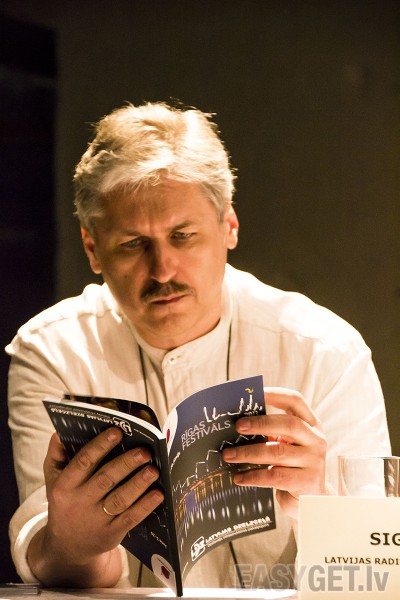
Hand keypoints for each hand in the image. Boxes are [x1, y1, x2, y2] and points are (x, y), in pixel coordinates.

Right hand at [28, 428, 163, 585]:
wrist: (66, 547)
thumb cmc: (65, 502)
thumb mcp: (53, 480)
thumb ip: (56, 455)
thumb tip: (60, 433)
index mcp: (65, 485)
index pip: (83, 461)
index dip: (100, 445)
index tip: (117, 432)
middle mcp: (80, 502)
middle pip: (105, 479)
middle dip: (126, 463)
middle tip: (144, 451)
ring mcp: (96, 520)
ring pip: (120, 499)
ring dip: (138, 484)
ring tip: (154, 470)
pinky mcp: (110, 534)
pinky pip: (130, 519)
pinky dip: (145, 506)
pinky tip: (158, 494)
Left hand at [222, 387, 327, 519]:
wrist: (313, 499)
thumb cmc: (292, 465)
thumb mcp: (287, 444)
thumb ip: (272, 432)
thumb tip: (238, 423)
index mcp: (311, 424)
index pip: (296, 401)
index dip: (276, 394)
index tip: (255, 394)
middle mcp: (316, 439)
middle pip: (289, 424)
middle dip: (261, 423)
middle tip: (238, 426)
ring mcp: (314, 461)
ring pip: (278, 452)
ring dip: (249, 453)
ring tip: (228, 455)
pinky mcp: (308, 482)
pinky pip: (275, 476)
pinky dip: (253, 476)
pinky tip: (239, 477)